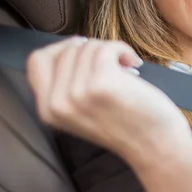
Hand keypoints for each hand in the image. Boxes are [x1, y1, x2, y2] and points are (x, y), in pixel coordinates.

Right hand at [26, 36, 191, 167]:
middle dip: (93, 49)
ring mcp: (78, 93)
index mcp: (48, 110)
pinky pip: (106, 48)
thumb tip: (72, 45)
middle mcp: (57, 103)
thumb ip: (67, 86)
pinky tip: (134, 63)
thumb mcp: (82, 110)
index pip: (36, 61)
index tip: (84, 51)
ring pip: (88, 47)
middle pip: (66, 50)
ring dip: (111, 50)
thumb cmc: (128, 124)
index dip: (61, 48)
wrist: (155, 145)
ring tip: (126, 68)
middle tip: (114, 64)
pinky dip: (123, 49)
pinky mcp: (102, 83)